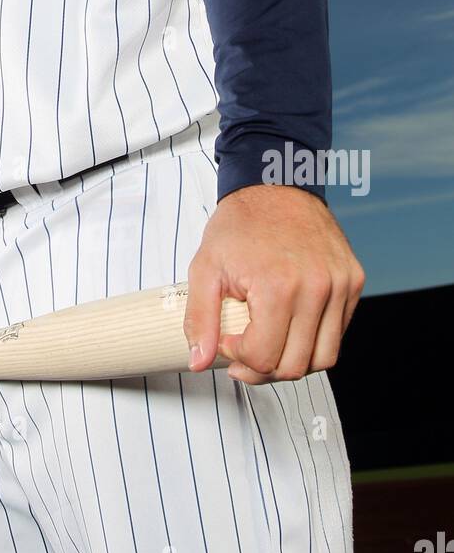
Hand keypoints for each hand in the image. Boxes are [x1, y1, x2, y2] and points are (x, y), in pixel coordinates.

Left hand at [183, 184, 364, 384]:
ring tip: (268, 342)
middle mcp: (317, 289)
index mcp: (279, 286)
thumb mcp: (205, 267)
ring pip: (324, 358)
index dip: (239, 358)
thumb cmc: (242, 223)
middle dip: (263, 368)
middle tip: (244, 351)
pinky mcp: (353, 281)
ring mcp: (340, 285)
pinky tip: (289, 324)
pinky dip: (314, 339)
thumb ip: (200, 319)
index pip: (264, 357)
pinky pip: (338, 333)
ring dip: (292, 360)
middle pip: (296, 366)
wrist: (275, 184)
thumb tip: (199, 360)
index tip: (227, 340)